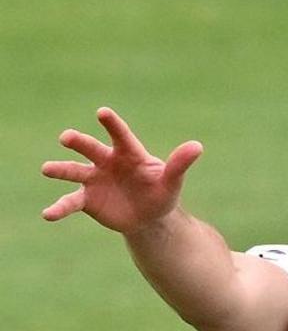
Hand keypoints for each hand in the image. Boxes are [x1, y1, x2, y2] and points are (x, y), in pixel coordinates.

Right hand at [41, 107, 202, 232]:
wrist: (148, 218)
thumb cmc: (160, 194)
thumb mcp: (172, 182)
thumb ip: (180, 164)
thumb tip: (197, 146)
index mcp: (128, 153)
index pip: (120, 135)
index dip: (112, 124)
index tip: (102, 112)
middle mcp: (106, 162)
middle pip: (91, 148)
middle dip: (79, 142)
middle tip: (66, 138)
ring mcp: (93, 179)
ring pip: (74, 171)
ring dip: (60, 170)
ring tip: (47, 169)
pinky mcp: (86, 199)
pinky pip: (70, 202)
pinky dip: (59, 208)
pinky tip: (47, 215)